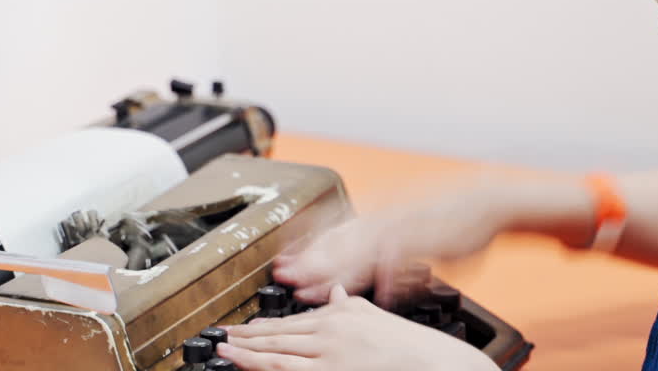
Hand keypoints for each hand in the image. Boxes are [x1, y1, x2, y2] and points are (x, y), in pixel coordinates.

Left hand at [217, 285, 495, 370]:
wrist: (438, 365)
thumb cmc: (411, 348)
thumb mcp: (377, 317)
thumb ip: (352, 306)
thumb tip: (337, 294)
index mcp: (340, 317)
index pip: (290, 322)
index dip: (261, 328)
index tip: (240, 330)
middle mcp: (332, 333)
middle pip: (279, 338)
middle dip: (246, 339)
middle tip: (219, 340)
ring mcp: (332, 356)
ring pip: (279, 356)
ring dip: (248, 355)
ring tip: (225, 353)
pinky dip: (268, 370)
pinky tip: (251, 367)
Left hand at [273, 183, 507, 305]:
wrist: (484, 200)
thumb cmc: (448, 215)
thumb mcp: (406, 224)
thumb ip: (381, 241)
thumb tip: (365, 261)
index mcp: (378, 215)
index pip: (334, 230)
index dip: (307, 245)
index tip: (284, 259)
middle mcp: (383, 219)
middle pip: (337, 242)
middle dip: (308, 261)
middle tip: (283, 277)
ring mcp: (401, 227)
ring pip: (358, 251)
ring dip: (331, 272)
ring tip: (309, 290)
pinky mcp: (423, 238)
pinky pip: (399, 258)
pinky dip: (388, 277)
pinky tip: (381, 294)